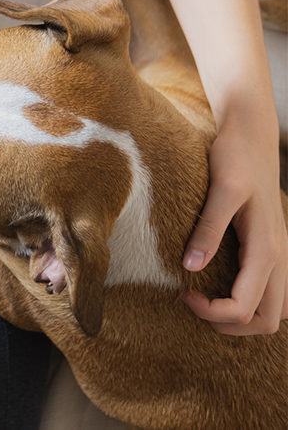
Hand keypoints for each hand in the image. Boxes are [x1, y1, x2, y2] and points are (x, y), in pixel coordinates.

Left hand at [181, 115, 287, 334]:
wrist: (251, 136)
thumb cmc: (234, 159)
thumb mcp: (220, 190)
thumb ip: (208, 229)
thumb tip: (191, 268)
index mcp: (267, 249)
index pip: (245, 307)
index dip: (212, 313)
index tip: (182, 293)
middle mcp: (279, 258)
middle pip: (266, 321)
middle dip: (228, 324)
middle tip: (191, 302)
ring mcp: (279, 256)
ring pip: (273, 311)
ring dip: (240, 317)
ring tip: (204, 298)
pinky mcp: (270, 250)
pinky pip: (269, 293)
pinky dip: (247, 302)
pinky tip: (216, 285)